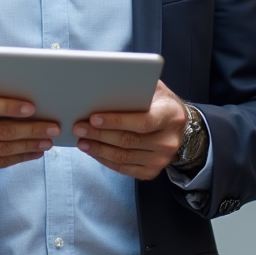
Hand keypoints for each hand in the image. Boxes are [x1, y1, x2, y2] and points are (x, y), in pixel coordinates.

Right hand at [0, 84, 60, 181]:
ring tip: (48, 140)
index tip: (32, 107)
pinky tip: (34, 151)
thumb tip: (21, 88)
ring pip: (2, 149)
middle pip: (0, 130)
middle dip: (31, 129)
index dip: (10, 106)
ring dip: (29, 145)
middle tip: (52, 127)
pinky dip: (20, 157)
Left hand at [73, 80, 187, 179]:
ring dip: (99, 149)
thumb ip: (135, 85)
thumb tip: (104, 83)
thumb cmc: (159, 101)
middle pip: (128, 141)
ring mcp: (161, 159)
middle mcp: (169, 140)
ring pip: (123, 156)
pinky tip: (93, 151)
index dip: (116, 121)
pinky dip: (105, 160)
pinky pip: (124, 168)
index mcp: (171, 115)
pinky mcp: (152, 171)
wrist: (175, 123)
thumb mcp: (153, 87)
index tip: (94, 118)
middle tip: (79, 128)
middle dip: (99, 135)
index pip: (142, 122)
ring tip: (82, 140)